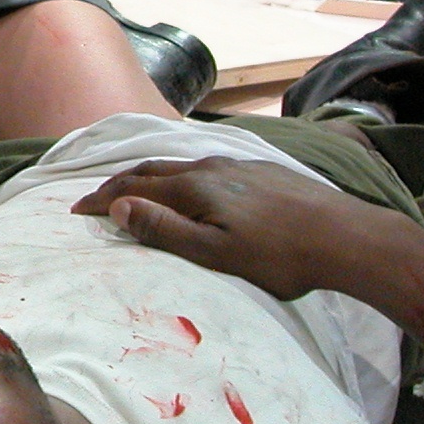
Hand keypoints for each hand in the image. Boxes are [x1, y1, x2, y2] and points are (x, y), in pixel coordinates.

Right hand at [71, 157, 423, 349]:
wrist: (347, 237)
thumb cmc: (281, 258)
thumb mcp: (217, 254)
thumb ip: (166, 231)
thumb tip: (119, 208)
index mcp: (195, 189)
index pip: (134, 190)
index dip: (101, 201)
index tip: (75, 212)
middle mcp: (210, 168)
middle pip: (151, 170)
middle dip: (117, 184)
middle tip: (93, 199)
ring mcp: (237, 165)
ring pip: (179, 166)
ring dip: (148, 177)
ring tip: (133, 189)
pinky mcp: (260, 170)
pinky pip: (204, 166)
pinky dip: (178, 176)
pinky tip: (190, 187)